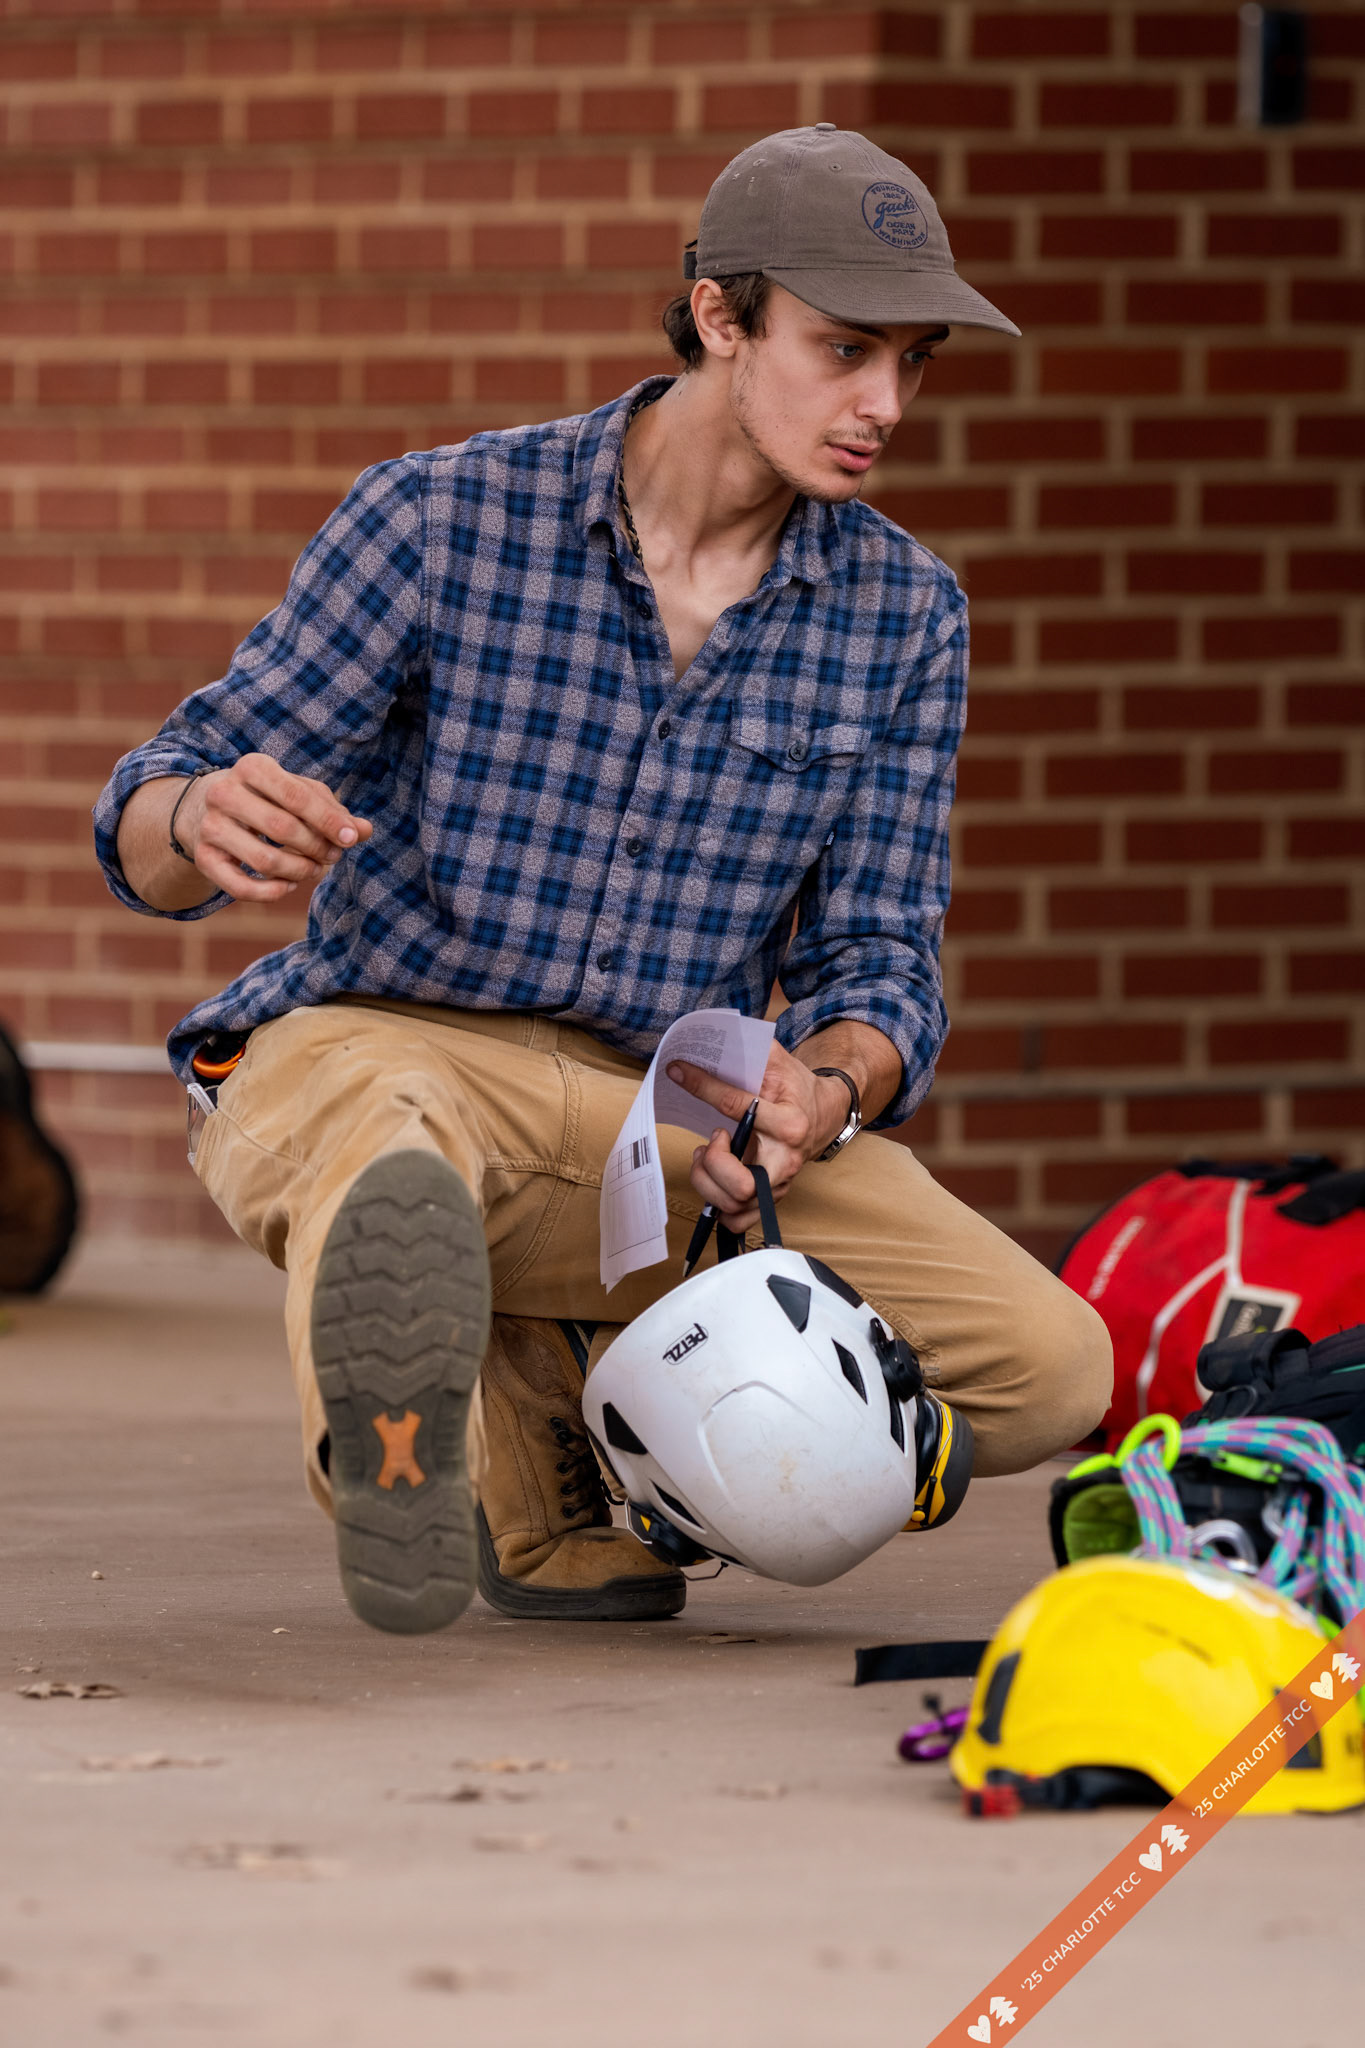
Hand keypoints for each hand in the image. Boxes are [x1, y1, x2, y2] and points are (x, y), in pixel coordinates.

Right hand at [179, 753, 372, 903]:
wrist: (205, 808)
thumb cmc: (267, 798)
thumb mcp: (299, 794)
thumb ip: (333, 811)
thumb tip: (365, 831)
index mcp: (253, 767)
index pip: (297, 796)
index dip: (328, 821)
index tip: (351, 839)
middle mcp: (224, 793)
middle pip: (283, 829)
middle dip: (316, 848)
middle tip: (332, 856)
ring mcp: (210, 826)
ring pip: (265, 861)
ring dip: (300, 871)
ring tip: (314, 869)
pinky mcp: (204, 858)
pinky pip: (240, 887)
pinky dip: (272, 892)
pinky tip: (289, 884)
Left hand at [667, 1042, 850, 1235]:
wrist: (824, 1113)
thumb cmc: (795, 1087)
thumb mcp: (777, 1060)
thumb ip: (749, 1047)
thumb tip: (710, 1035)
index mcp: (789, 1122)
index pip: (737, 1107)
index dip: (701, 1085)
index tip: (678, 1072)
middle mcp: (786, 1160)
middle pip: (740, 1185)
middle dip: (713, 1164)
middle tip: (714, 1139)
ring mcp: (779, 1184)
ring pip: (733, 1205)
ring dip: (707, 1182)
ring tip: (707, 1156)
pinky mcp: (770, 1198)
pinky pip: (738, 1220)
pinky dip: (717, 1205)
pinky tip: (714, 1178)